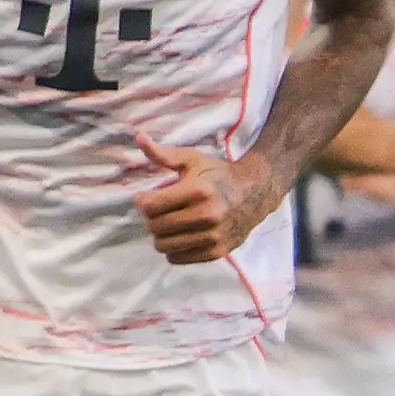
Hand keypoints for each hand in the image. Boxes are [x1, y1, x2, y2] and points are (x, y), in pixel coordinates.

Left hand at [132, 133, 275, 266]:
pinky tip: (183, 235)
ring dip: (162, 235)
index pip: (150, 206)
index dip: (143, 202)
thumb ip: (163, 154)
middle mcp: (207, 215)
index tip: (147, 199)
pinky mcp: (217, 252)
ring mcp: (213, 235)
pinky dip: (175, 249)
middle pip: (155, 227)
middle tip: (161, 211)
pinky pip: (177, 258)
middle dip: (152, 219)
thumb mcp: (192, 160)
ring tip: (171, 223)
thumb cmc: (218, 175)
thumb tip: (139, 137)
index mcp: (198, 190)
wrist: (255, 193)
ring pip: (163, 246)